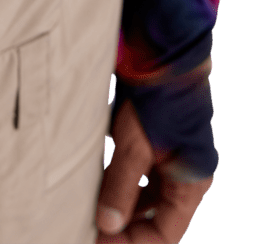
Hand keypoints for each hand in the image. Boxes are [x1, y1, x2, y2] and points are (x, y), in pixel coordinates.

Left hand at [96, 99, 212, 242]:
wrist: (161, 50)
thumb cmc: (157, 97)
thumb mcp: (135, 145)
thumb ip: (121, 186)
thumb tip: (107, 224)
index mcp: (190, 182)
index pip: (165, 232)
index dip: (133, 241)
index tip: (98, 239)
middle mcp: (182, 172)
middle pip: (153, 213)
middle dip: (122, 222)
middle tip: (88, 224)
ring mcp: (167, 153)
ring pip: (141, 190)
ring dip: (116, 198)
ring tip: (85, 202)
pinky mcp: (149, 134)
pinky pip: (133, 166)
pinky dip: (114, 173)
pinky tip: (90, 172)